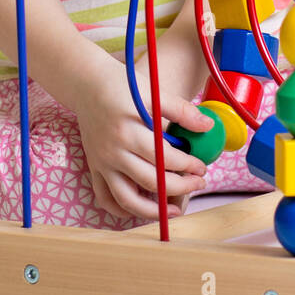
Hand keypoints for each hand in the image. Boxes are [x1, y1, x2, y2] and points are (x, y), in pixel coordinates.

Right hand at [74, 55, 214, 222]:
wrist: (86, 83)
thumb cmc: (122, 85)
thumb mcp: (152, 92)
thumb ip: (181, 110)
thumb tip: (208, 126)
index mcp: (128, 131)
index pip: (164, 158)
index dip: (187, 165)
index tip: (202, 167)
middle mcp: (113, 151)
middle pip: (150, 181)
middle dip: (180, 187)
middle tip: (198, 184)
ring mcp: (101, 162)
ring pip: (127, 199)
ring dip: (152, 210)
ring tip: (173, 211)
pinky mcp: (94, 167)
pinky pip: (105, 197)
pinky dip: (121, 209)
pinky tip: (140, 209)